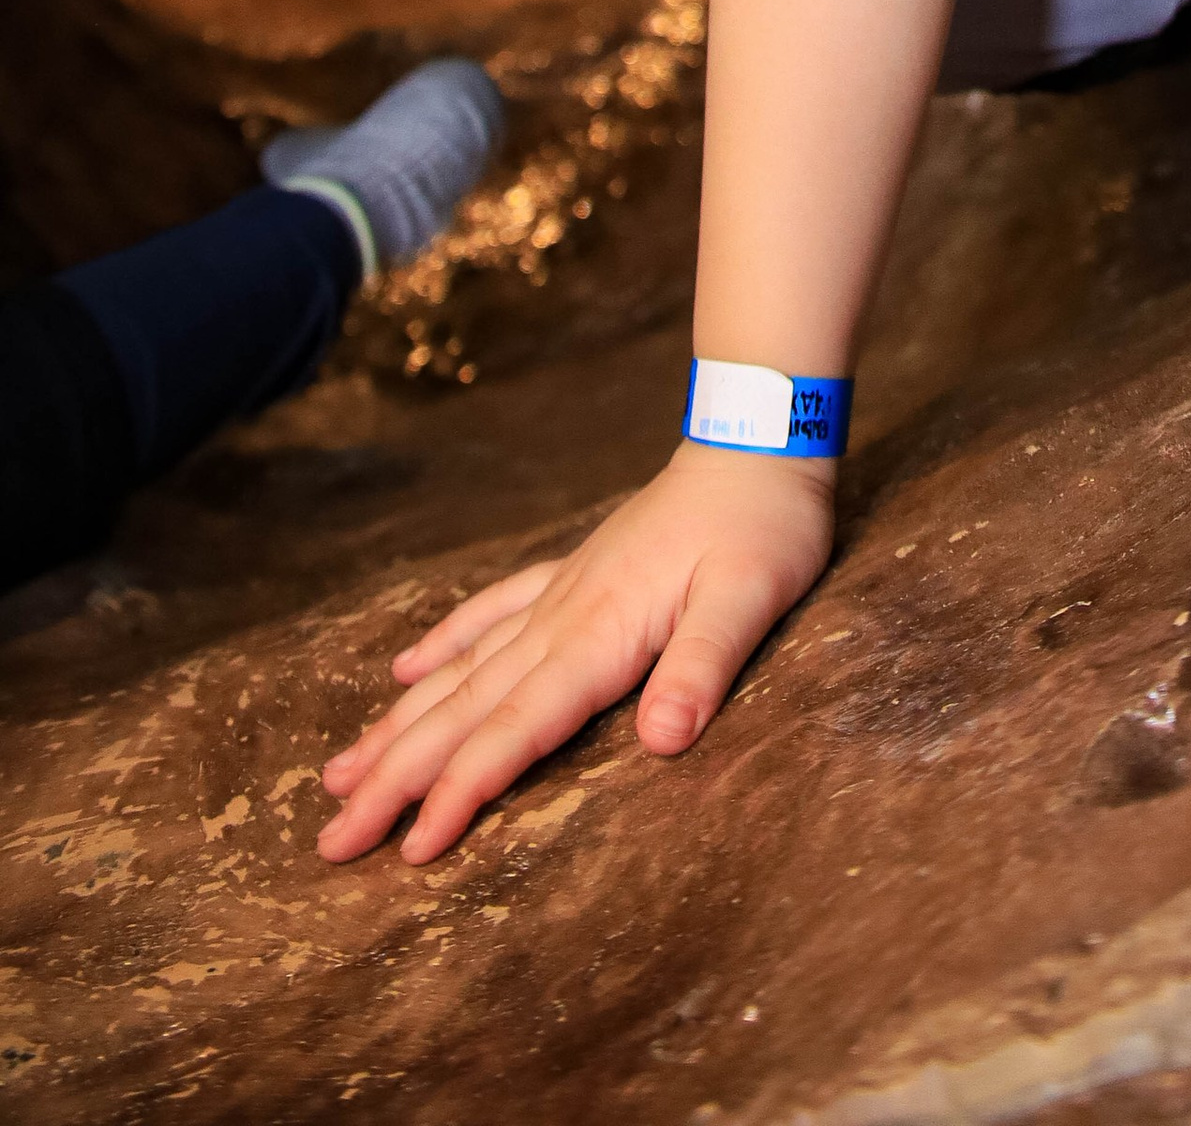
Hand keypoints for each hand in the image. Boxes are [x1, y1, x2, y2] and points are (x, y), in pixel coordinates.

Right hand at [316, 443, 836, 861]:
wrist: (756, 439)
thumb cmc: (764, 526)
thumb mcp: (751, 597)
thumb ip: (704, 666)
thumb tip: (662, 743)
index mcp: (601, 634)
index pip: (515, 728)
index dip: (460, 790)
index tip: (407, 848)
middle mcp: (563, 617)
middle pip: (463, 710)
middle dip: (394, 777)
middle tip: (329, 840)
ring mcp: (561, 593)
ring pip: (461, 670)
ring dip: (398, 726)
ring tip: (336, 773)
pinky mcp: (573, 573)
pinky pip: (491, 613)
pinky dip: (445, 646)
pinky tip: (404, 672)